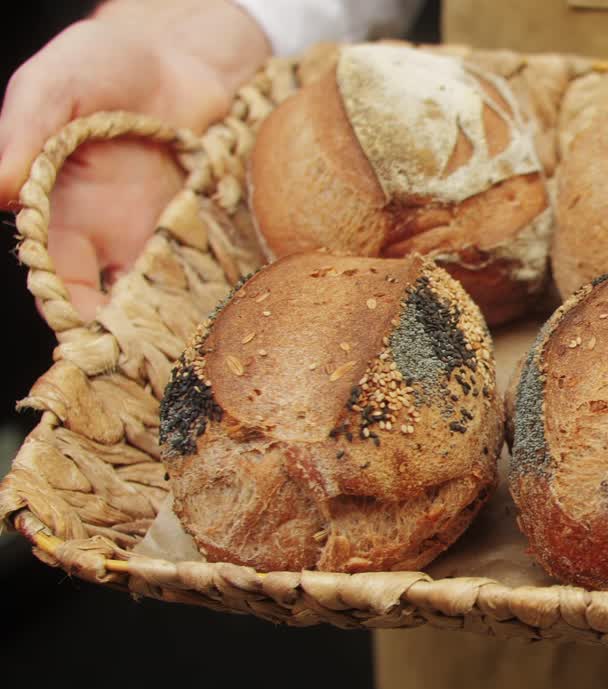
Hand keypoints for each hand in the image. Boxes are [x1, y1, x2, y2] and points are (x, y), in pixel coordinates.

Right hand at [0, 0, 269, 320]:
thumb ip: (26, 132)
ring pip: (163, 295)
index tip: (85, 336)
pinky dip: (215, 291)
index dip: (66, 308)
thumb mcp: (53, 86)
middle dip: (124, 336)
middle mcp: (109, 232)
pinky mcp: (207, 222)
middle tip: (146, 364)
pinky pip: (209, 267)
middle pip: (111, 302)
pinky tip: (228, 314)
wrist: (181, 52)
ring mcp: (162, 230)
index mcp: (61, 211)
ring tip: (189, 351)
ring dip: (173, 323)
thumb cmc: (104, 63)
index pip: (56, 276)